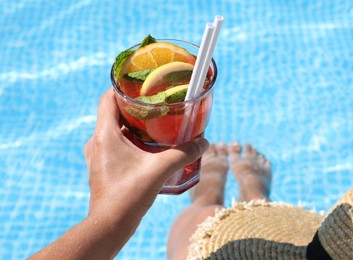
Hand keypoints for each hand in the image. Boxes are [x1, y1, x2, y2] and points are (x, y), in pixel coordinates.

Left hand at [84, 88, 208, 230]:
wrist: (110, 225)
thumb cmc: (128, 196)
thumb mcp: (159, 171)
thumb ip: (183, 154)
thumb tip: (204, 143)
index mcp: (105, 135)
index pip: (107, 98)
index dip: (123, 88)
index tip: (141, 85)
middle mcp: (97, 142)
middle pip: (113, 113)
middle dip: (134, 107)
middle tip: (155, 106)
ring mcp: (97, 155)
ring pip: (113, 129)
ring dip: (132, 126)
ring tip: (154, 125)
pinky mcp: (102, 166)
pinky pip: (114, 144)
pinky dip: (129, 141)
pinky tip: (146, 148)